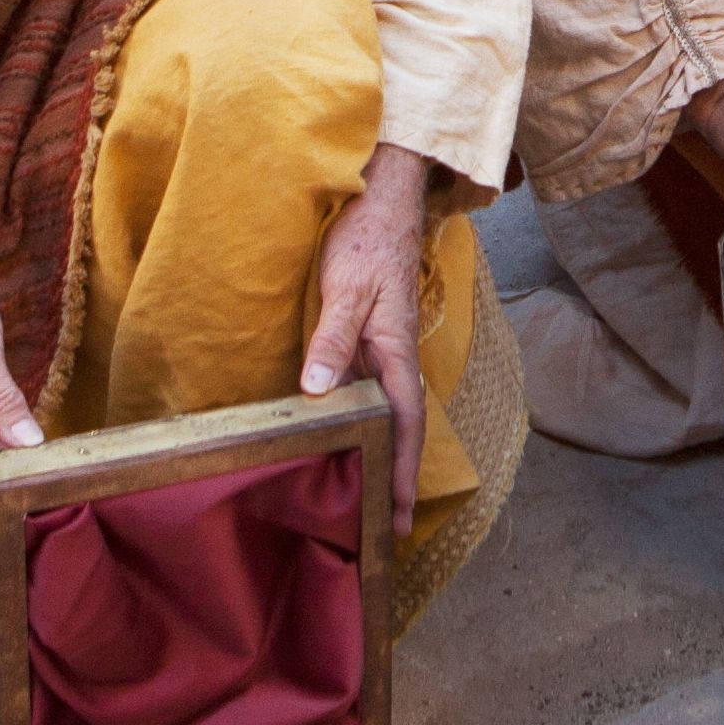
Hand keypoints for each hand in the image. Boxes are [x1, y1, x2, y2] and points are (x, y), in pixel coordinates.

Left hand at [298, 145, 437, 520]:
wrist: (382, 195)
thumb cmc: (367, 238)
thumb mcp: (346, 288)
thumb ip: (333, 340)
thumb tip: (318, 393)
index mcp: (397, 350)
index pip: (405, 425)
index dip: (404, 473)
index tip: (400, 517)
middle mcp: (394, 356)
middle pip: (401, 429)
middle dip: (397, 479)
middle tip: (386, 529)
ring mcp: (383, 347)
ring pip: (385, 412)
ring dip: (382, 454)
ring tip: (368, 497)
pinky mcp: (368, 336)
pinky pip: (369, 391)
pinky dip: (364, 422)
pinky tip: (346, 437)